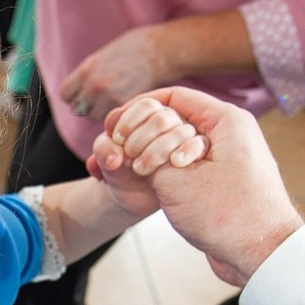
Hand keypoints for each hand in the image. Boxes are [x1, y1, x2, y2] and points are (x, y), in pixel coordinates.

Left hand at [60, 25, 169, 121]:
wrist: (161, 51)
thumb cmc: (133, 48)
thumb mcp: (102, 56)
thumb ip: (88, 74)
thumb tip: (79, 89)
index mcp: (86, 70)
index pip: (65, 95)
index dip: (73, 95)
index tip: (82, 92)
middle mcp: (94, 86)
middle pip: (78, 108)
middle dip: (87, 104)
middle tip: (99, 98)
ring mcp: (110, 98)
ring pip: (93, 117)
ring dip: (100, 112)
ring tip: (112, 101)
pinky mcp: (125, 106)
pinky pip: (111, 117)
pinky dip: (115, 113)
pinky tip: (124, 102)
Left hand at [85, 93, 206, 215]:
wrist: (132, 198)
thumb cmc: (120, 172)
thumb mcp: (106, 159)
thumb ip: (105, 149)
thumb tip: (116, 158)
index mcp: (149, 116)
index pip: (147, 105)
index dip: (130, 119)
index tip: (116, 138)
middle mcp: (170, 123)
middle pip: (163, 118)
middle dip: (141, 137)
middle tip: (127, 155)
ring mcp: (185, 139)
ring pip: (181, 132)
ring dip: (158, 150)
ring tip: (139, 169)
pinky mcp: (197, 156)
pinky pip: (199, 145)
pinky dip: (187, 151)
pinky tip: (174, 162)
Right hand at [110, 87, 302, 286]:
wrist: (263, 254)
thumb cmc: (229, 216)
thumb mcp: (176, 181)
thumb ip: (149, 156)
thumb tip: (127, 147)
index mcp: (226, 121)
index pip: (175, 96)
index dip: (140, 108)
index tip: (116, 124)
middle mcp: (230, 133)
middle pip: (176, 118)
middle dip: (144, 133)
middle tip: (121, 151)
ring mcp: (228, 156)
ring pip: (180, 143)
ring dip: (154, 154)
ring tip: (133, 170)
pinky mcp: (224, 179)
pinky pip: (189, 164)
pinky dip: (168, 170)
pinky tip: (149, 183)